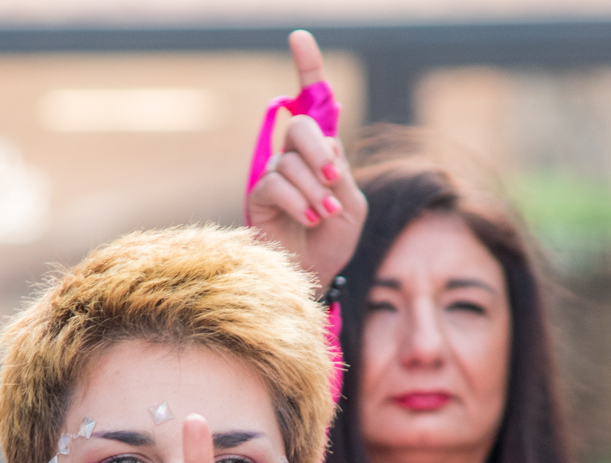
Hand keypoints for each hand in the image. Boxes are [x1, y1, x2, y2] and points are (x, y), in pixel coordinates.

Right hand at [246, 29, 366, 293]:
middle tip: (335, 178)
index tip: (299, 37)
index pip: (311, 103)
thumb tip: (323, 145)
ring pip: (290, 161)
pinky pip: (275, 184)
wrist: (315, 277)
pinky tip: (312, 219)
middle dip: (320, 150)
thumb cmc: (334, 242)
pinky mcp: (258, 199)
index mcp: (321, 152)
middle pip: (300, 126)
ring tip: (326, 215)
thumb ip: (340, 171)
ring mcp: (273, 177)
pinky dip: (300, 201)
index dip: (307, 68)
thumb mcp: (352, 204)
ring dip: (315, 189)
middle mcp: (293, 158)